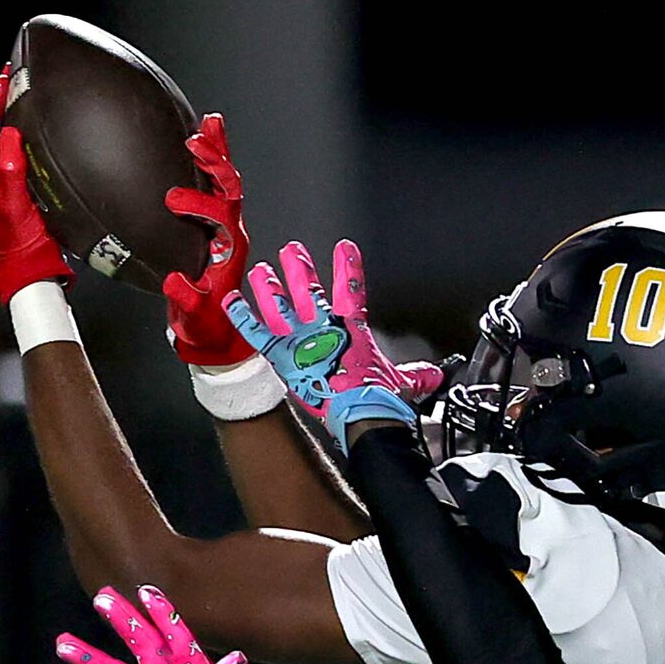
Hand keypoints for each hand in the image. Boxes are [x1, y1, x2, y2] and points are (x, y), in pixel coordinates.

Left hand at [0, 67, 71, 305]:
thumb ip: (11, 163)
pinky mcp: (7, 191)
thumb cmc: (19, 240)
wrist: (30, 266)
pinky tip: (24, 128)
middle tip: (7, 80)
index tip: (1, 80)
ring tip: (14, 96)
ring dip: (6, 121)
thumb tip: (10, 132)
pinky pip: (8, 157)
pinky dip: (15, 140)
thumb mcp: (14, 198)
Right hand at [161, 114, 257, 367]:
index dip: (200, 205)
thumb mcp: (196, 318)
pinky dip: (211, 158)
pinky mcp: (212, 221)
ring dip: (217, 153)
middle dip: (216, 165)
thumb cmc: (206, 324)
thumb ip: (187, 301)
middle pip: (229, 189)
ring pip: (224, 181)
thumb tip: (174, 283)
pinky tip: (204, 131)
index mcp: (230, 250)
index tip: (173, 202)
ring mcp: (223, 224)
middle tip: (196, 143)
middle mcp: (231, 232)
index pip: (221, 217)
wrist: (213, 329)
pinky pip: (213, 184)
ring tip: (209, 124)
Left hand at [223, 239, 439, 451]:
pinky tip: (231, 300)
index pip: (351, 288)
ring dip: (269, 287)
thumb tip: (433, 377)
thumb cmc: (381, 399)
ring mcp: (300, 340)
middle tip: (291, 251)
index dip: (348, 267)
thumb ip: (416, 375)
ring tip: (261, 271)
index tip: (344, 247)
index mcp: (352, 329)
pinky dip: (242, 317)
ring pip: (279, 305)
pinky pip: (257, 332)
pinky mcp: (282, 357)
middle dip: (298, 269)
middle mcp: (324, 327)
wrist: (362, 416)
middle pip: (308, 289)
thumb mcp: (404, 382)